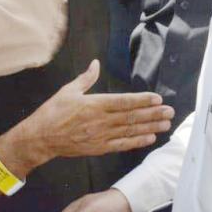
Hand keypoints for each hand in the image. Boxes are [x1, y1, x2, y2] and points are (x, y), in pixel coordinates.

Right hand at [0, 60, 172, 174]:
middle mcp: (101, 120)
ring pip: (130, 131)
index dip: (142, 100)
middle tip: (170, 112)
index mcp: (94, 104)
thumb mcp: (68, 90)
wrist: (41, 137)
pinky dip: (137, 142)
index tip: (157, 98)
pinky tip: (149, 138)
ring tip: (165, 124)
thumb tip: (96, 63)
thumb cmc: (53, 112)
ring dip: (150, 127)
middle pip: (132, 117)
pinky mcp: (99, 147)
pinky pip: (122, 144)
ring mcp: (101, 136)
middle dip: (153, 114)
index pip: (124, 102)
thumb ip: (86, 78)